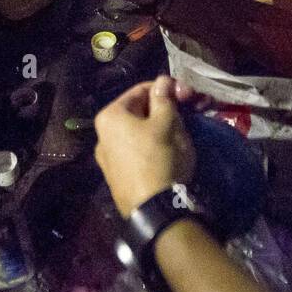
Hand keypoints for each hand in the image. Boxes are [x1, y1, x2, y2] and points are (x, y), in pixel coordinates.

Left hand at [94, 76, 198, 217]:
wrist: (154, 211)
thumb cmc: (160, 158)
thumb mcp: (168, 123)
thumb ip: (164, 98)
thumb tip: (163, 81)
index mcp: (110, 116)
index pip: (142, 90)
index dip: (167, 89)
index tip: (189, 96)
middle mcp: (102, 136)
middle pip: (139, 112)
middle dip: (165, 110)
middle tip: (189, 115)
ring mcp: (108, 159)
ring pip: (139, 133)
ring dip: (161, 128)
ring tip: (182, 134)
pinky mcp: (118, 177)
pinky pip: (137, 152)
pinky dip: (153, 147)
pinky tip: (168, 153)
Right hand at [158, 0, 291, 61]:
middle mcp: (241, 6)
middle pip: (272, 16)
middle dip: (290, 23)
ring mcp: (230, 25)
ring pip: (255, 42)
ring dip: (265, 53)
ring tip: (276, 64)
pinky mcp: (215, 39)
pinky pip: (228, 58)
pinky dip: (230, 65)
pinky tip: (234, 72)